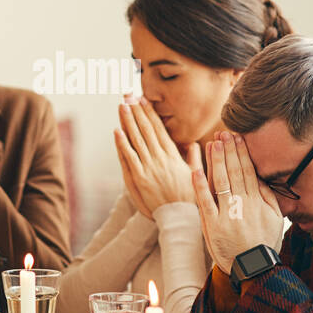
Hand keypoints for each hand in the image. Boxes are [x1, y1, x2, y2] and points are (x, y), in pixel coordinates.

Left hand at [114, 97, 193, 219]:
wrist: (181, 218)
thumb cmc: (190, 198)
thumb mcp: (195, 175)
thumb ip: (194, 158)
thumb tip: (195, 144)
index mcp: (174, 156)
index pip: (160, 129)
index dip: (150, 113)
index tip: (143, 100)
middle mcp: (161, 158)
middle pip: (147, 129)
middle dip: (137, 111)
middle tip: (129, 95)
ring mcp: (149, 168)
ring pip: (137, 139)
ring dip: (128, 121)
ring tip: (122, 105)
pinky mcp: (139, 178)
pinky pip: (129, 157)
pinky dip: (123, 143)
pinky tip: (117, 130)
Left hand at [190, 131, 283, 273]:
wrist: (253, 267)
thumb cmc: (263, 243)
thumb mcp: (275, 219)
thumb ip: (269, 198)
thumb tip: (263, 177)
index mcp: (257, 202)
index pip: (249, 171)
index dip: (242, 152)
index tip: (237, 137)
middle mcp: (243, 205)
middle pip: (235, 171)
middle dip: (229, 150)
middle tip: (224, 133)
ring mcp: (227, 214)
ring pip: (221, 182)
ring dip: (217, 161)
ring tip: (214, 143)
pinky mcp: (213, 225)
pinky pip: (205, 201)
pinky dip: (200, 185)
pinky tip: (196, 170)